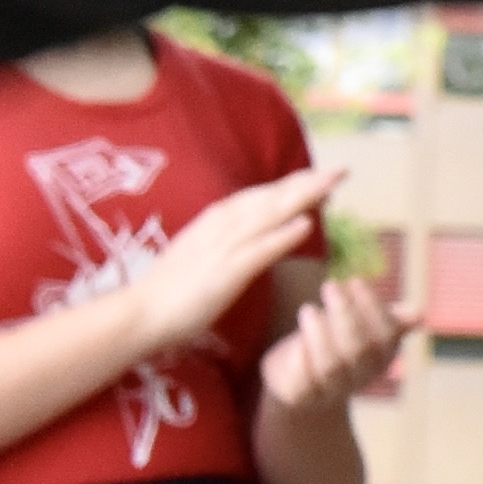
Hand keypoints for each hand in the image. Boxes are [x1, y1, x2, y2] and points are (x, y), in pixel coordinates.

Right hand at [124, 165, 334, 354]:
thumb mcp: (206, 255)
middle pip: (272, 198)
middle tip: (342, 169)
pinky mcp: (224, 273)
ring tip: (332, 184)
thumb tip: (254, 233)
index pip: (263, 196)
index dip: (294, 185)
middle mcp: (223, 226)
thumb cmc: (173, 290)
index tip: (323, 176)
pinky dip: (282, 236)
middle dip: (307, 182)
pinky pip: (258, 251)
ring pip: (269, 215)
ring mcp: (223, 247)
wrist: (141, 313)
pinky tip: (306, 225)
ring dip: (302, 198)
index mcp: (218, 221)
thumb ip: (229, 241)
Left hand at [261, 268, 413, 410]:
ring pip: (331, 366)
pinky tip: (297, 345)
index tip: (356, 281)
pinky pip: (303, 388)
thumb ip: (387, 319)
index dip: (373, 307)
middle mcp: (360, 376)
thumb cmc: (336, 344)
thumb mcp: (360, 327)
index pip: (386, 334)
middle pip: (359, 349)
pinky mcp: (302, 397)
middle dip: (344, 314)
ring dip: (320, 334)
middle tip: (330, 285)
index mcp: (380, 356)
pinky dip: (301, 365)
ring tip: (308, 309)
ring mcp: (331, 389)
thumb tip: (419, 313)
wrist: (304, 387)